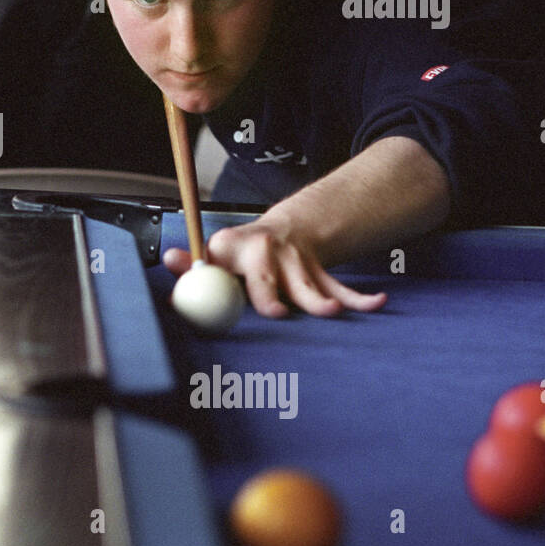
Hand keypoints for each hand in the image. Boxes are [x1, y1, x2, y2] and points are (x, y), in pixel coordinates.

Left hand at [164, 218, 386, 318]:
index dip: (217, 271)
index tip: (221, 289)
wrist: (280, 232)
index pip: (227, 259)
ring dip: (319, 300)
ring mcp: (297, 263)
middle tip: (276, 311)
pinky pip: (340, 287)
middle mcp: (267, 252)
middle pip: (269, 276)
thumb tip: (168, 258)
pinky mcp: (319, 273)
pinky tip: (376, 303)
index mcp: (235, 247)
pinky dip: (358, 297)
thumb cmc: (238, 253)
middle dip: (272, 293)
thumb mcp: (212, 253)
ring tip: (331, 312)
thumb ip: (191, 262)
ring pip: (308, 285)